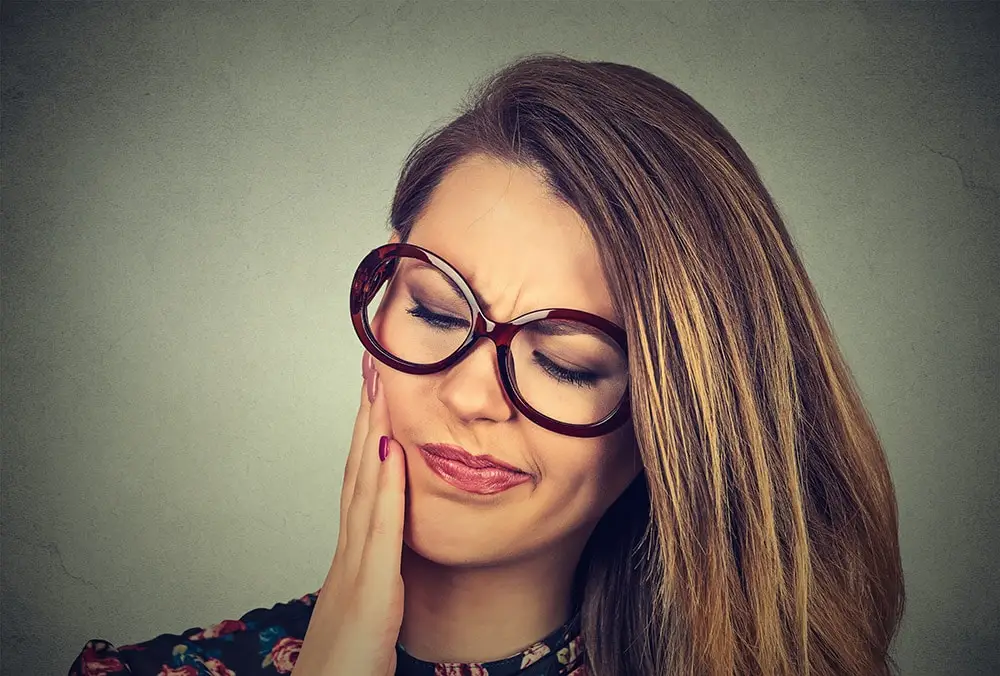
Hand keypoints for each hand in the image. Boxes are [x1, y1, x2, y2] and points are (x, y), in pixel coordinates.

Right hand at [293, 353, 405, 675]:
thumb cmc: (349, 668)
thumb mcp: (369, 615)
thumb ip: (379, 580)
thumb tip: (388, 555)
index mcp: (353, 560)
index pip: (362, 484)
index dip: (368, 435)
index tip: (378, 392)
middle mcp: (349, 555)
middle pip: (357, 471)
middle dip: (367, 416)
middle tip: (374, 363)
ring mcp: (355, 572)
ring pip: (363, 489)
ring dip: (371, 433)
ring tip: (379, 384)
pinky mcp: (370, 596)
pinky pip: (379, 534)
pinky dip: (385, 489)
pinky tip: (391, 452)